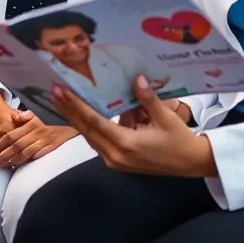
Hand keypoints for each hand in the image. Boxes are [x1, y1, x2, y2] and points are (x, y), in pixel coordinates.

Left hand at [0, 109, 76, 168]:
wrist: (73, 135)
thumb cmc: (51, 131)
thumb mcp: (38, 121)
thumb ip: (25, 118)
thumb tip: (14, 116)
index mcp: (31, 125)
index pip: (10, 135)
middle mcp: (36, 132)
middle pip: (15, 144)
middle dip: (1, 154)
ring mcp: (44, 141)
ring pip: (24, 151)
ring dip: (11, 160)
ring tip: (0, 166)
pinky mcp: (52, 148)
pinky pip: (37, 155)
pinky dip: (27, 161)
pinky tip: (18, 167)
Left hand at [51, 75, 214, 176]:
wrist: (189, 163)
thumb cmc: (179, 141)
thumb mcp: (165, 117)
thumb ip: (147, 99)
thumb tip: (136, 79)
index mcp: (126, 144)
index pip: (94, 121)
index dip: (76, 105)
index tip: (61, 91)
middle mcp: (115, 155)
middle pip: (85, 129)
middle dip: (68, 110)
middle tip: (53, 91)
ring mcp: (114, 161)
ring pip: (89, 136)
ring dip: (76, 118)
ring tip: (62, 100)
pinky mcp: (117, 161)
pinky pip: (97, 141)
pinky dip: (89, 127)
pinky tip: (81, 114)